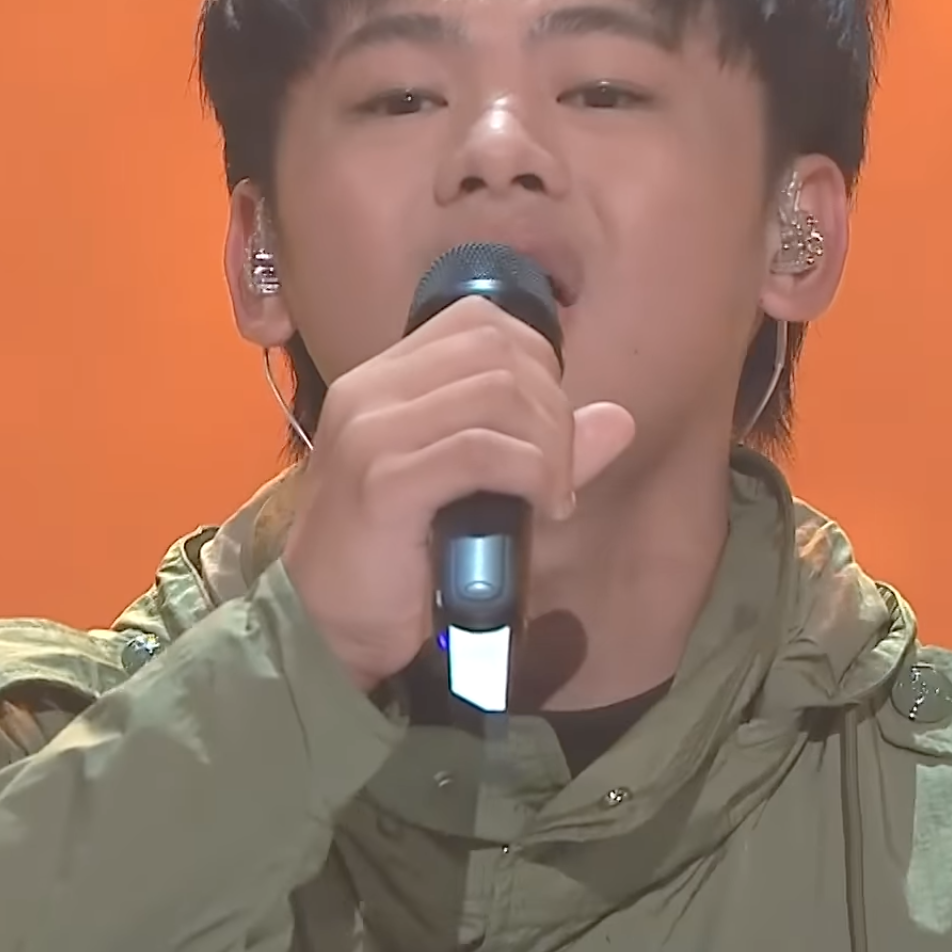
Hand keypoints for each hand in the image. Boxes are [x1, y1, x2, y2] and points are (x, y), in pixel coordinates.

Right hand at [281, 297, 636, 690]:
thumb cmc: (397, 561)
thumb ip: (537, 447)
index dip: (537, 358)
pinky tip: (544, 508)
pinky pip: (482, 450)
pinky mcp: (381, 482)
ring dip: (549, 443)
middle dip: (552, 405)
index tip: (550, 424)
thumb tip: (617, 418)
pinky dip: (533, 473)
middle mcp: (368, 391)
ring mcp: (369, 433)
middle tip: (559, 470)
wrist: (334, 631)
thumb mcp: (472, 491)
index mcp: (381, 380)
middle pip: (496, 349)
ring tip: (553, 494)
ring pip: (496, 391)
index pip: (477, 320)